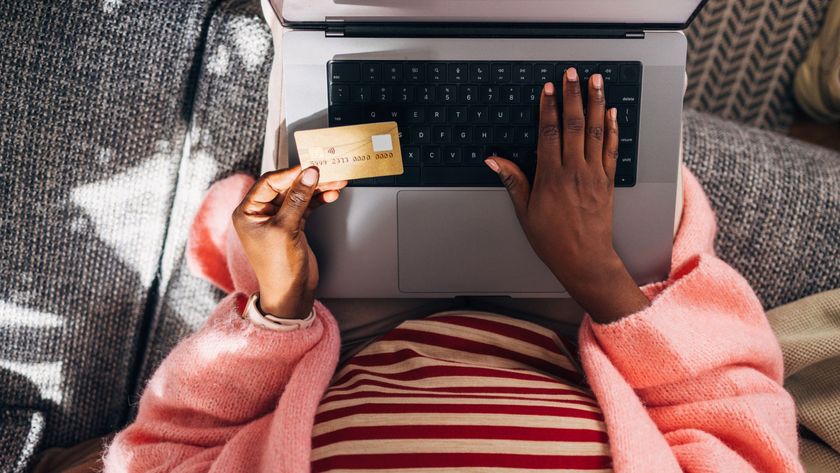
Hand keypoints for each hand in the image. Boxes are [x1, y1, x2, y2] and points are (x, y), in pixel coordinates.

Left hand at [232, 167, 346, 318]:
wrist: (290, 295)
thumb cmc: (278, 268)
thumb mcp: (285, 229)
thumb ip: (297, 199)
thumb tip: (308, 174)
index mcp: (248, 212)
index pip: (269, 183)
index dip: (290, 173)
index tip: (310, 167)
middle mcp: (261, 213)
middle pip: (286, 186)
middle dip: (308, 179)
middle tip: (327, 171)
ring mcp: (278, 219)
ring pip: (299, 195)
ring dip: (317, 188)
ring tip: (336, 181)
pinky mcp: (293, 225)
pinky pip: (306, 206)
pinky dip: (319, 200)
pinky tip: (331, 195)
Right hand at [485, 69, 649, 322]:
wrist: (585, 260)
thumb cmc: (553, 240)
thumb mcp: (525, 212)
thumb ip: (513, 180)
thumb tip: (495, 160)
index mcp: (551, 177)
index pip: (549, 133)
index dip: (549, 107)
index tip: (549, 88)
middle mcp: (575, 171)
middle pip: (574, 124)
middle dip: (573, 95)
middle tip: (572, 73)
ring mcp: (594, 174)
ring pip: (596, 131)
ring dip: (596, 103)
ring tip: (596, 81)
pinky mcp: (608, 181)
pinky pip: (611, 148)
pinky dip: (612, 128)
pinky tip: (611, 112)